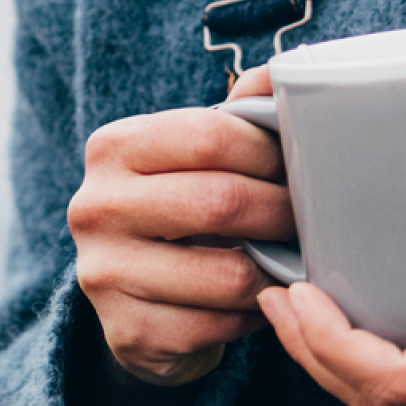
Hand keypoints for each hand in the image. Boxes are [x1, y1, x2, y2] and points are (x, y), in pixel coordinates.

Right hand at [68, 65, 290, 383]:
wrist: (131, 294)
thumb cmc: (179, 208)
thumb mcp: (195, 155)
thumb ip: (237, 113)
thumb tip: (283, 73)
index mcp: (112, 147)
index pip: (209, 136)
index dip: (270, 152)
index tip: (300, 166)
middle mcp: (94, 206)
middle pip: (221, 203)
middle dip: (282, 213)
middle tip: (311, 219)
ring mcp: (103, 273)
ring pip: (228, 275)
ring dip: (275, 272)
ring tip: (291, 260)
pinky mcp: (126, 332)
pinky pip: (219, 327)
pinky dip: (253, 317)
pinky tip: (258, 301)